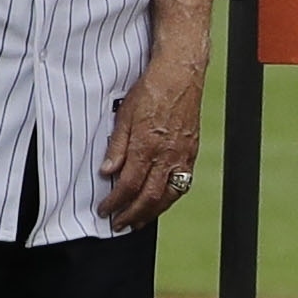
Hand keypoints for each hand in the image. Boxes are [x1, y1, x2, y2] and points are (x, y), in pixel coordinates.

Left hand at [101, 40, 204, 227]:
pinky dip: (170, 198)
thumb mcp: (124, 115)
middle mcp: (167, 155)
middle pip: (149, 197)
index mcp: (147, 146)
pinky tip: (162, 201)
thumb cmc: (152, 90)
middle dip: (132, 214)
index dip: (115, 202)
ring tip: (139, 221)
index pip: (128, 185)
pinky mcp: (192, 152)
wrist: (180, 74)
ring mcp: (182, 155)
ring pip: (169, 195)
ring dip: (152, 212)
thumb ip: (117, 146)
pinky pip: (183, 183)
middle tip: (119, 223)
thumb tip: (107, 171)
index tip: (105, 209)